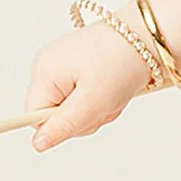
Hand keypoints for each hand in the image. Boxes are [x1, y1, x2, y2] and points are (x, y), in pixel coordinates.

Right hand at [26, 21, 152, 148]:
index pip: (35, 118)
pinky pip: (79, 96)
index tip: (85, 113)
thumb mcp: (92, 102)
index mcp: (44, 71)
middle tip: (105, 102)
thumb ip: (63, 126)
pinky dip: (96, 98)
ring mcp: (60, 64)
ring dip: (94, 109)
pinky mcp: (74, 66)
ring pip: (69, 107)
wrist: (145, 36)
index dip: (61, 125)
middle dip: (82, 117)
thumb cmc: (121, 62)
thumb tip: (37, 144)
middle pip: (54, 114)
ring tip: (111, 92)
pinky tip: (110, 87)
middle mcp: (46, 65)